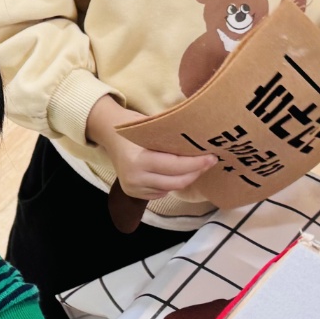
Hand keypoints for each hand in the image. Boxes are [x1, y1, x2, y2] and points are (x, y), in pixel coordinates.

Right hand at [86, 94, 215, 199]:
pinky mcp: (134, 193)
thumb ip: (171, 137)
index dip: (196, 163)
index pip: (174, 166)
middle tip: (209, 162)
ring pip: (170, 189)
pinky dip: (172, 183)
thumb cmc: (131, 125)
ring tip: (197, 167)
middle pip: (175, 181)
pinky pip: (161, 192)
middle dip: (196, 172)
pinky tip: (177, 173)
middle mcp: (134, 177)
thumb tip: (200, 141)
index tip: (212, 157)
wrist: (107, 133)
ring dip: (186, 178)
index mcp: (138, 159)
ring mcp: (133, 187)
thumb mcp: (150, 126)